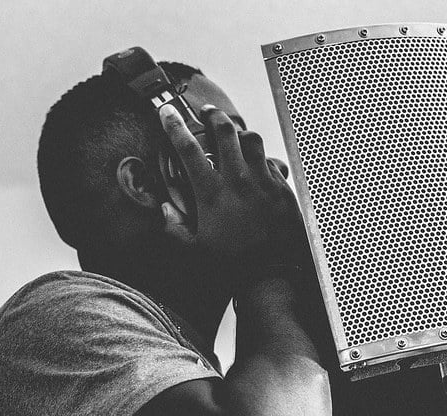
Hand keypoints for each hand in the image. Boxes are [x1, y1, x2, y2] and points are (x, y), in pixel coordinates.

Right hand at [158, 103, 304, 272]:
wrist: (273, 274)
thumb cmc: (233, 265)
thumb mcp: (195, 252)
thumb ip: (174, 230)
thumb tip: (164, 211)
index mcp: (212, 193)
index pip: (188, 149)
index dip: (174, 125)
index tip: (167, 111)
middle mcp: (238, 180)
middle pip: (224, 131)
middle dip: (212, 116)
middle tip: (206, 112)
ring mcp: (262, 181)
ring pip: (251, 139)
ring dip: (239, 132)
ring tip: (233, 134)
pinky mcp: (282, 188)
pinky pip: (271, 160)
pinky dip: (261, 157)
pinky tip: (257, 164)